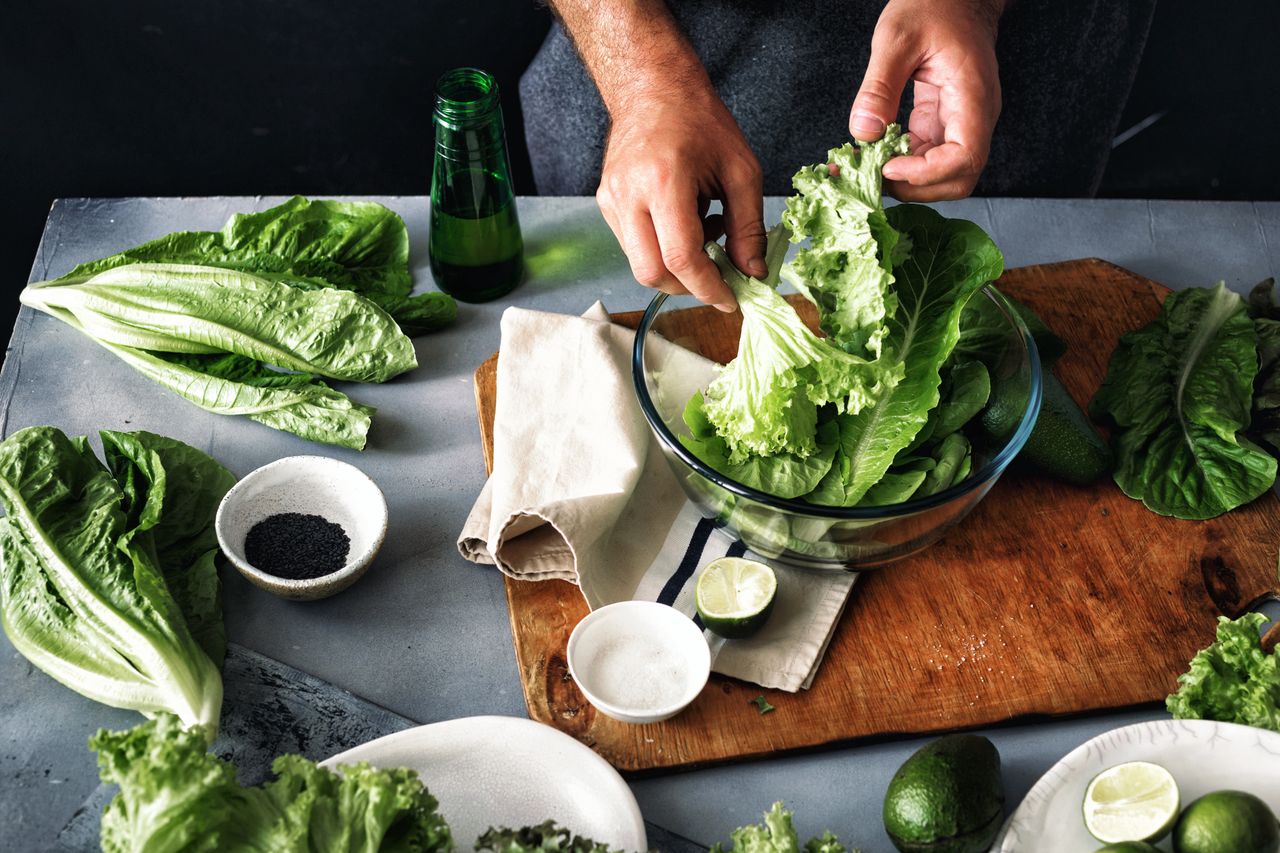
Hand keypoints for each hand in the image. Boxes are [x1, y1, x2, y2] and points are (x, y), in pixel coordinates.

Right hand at [596, 86, 765, 310]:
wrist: (653, 89)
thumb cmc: (700, 122)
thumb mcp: (740, 171)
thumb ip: (748, 227)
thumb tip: (752, 273)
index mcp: (663, 181)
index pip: (680, 259)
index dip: (707, 288)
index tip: (731, 299)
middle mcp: (628, 194)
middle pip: (652, 273)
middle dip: (689, 286)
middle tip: (720, 275)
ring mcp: (611, 200)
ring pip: (640, 265)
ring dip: (676, 267)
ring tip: (704, 233)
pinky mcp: (605, 203)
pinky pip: (633, 246)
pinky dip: (662, 249)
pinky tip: (684, 223)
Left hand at [849, 0, 1002, 200]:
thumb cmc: (933, 6)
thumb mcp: (896, 38)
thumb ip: (880, 87)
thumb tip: (864, 131)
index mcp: (973, 96)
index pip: (965, 157)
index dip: (927, 173)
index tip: (889, 167)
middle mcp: (974, 117)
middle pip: (958, 177)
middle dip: (916, 188)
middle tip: (873, 179)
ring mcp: (960, 122)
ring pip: (942, 174)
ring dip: (905, 181)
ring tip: (866, 170)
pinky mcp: (941, 123)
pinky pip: (925, 156)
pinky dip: (899, 163)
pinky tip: (870, 156)